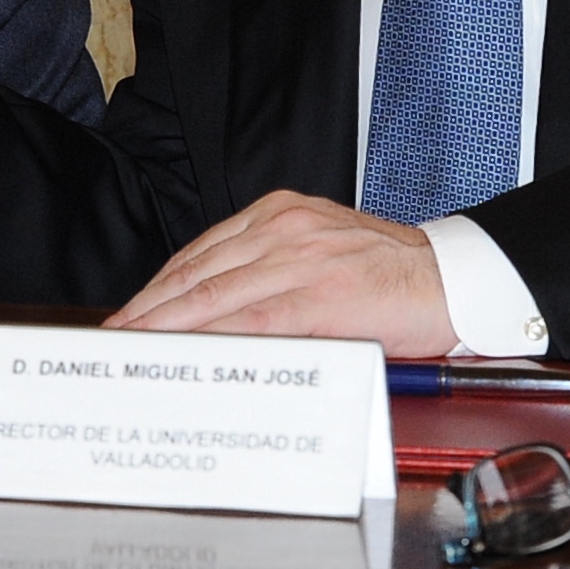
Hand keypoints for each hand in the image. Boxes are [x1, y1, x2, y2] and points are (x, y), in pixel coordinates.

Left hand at [104, 190, 455, 356]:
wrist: (456, 279)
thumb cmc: (391, 275)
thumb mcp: (320, 253)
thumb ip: (270, 271)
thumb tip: (215, 311)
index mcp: (279, 214)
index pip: (200, 254)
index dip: (158, 289)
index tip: (129, 315)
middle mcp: (283, 228)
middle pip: (196, 274)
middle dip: (148, 310)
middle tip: (113, 338)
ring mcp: (301, 259)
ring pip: (214, 295)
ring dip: (166, 327)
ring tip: (134, 351)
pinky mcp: (321, 295)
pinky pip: (255, 321)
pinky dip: (215, 340)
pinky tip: (190, 354)